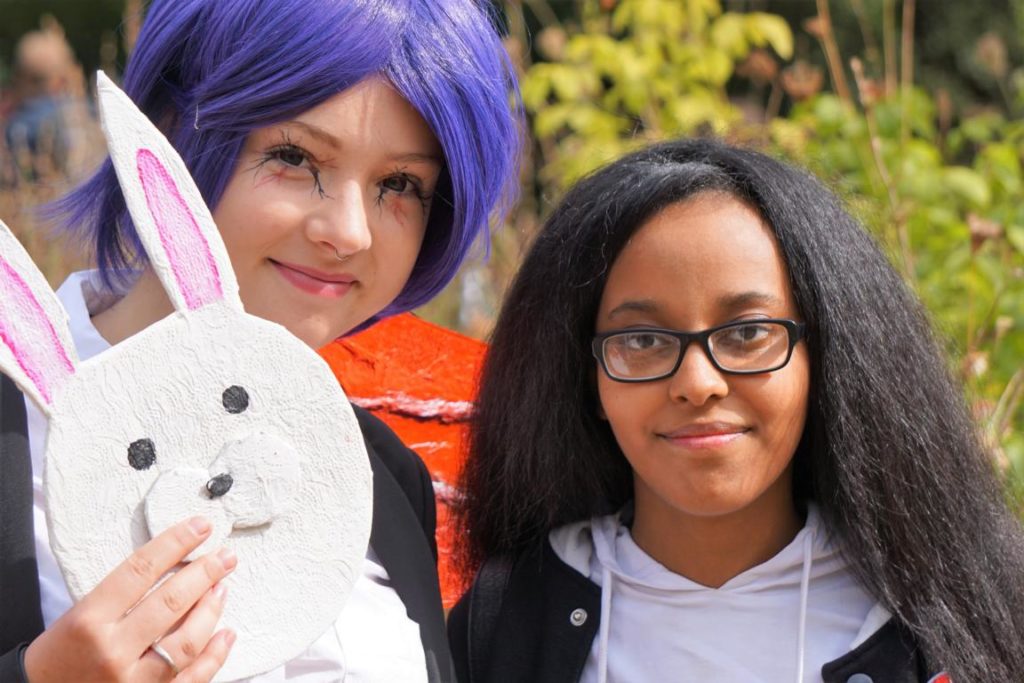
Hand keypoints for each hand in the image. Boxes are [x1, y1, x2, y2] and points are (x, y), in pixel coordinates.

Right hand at [23, 516, 236, 681]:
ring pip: (187, 641)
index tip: (200, 527)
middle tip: (225, 556)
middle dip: (205, 572)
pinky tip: (226, 634)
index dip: (175, 543)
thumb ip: (123, 594)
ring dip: (211, 610)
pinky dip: (214, 656)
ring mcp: (131, 680)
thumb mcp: (79, 615)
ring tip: (222, 587)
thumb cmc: (62, 654)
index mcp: (89, 620)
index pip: (140, 570)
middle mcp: (112, 650)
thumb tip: (179, 564)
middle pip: (171, 602)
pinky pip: (192, 678)